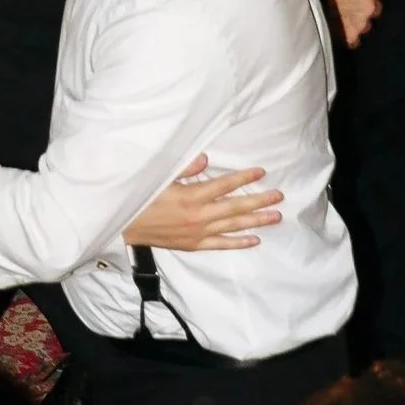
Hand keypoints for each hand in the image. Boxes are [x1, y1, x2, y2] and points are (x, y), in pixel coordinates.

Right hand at [123, 154, 282, 250]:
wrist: (125, 225)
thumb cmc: (141, 197)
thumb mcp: (159, 177)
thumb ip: (184, 168)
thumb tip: (206, 159)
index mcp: (191, 196)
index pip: (224, 185)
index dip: (244, 178)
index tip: (261, 172)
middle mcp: (199, 215)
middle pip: (236, 207)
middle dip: (259, 200)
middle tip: (279, 196)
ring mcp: (198, 232)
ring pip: (233, 226)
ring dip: (256, 221)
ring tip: (276, 216)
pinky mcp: (194, 245)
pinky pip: (221, 244)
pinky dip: (238, 242)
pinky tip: (254, 240)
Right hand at [317, 0, 384, 47]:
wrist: (307, 3)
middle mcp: (369, 6)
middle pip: (376, 9)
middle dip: (366, 8)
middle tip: (352, 5)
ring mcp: (361, 23)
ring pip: (366, 26)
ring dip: (358, 23)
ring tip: (344, 21)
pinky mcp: (350, 37)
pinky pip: (354, 40)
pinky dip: (349, 38)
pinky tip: (340, 34)